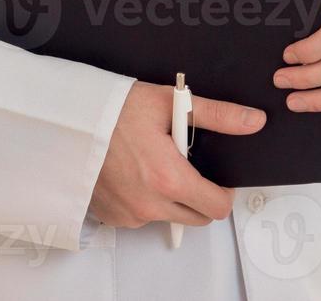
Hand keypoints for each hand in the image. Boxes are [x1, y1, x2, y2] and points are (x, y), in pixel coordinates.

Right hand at [89, 81, 265, 228]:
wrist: (68, 121)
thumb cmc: (115, 109)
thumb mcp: (171, 102)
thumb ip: (217, 115)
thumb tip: (252, 121)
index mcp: (169, 179)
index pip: (217, 207)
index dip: (224, 192)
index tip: (217, 176)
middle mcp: (149, 204)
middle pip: (196, 217)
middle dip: (199, 196)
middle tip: (184, 164)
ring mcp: (129, 214)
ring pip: (168, 216)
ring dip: (170, 198)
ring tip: (153, 163)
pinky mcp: (113, 217)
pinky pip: (141, 216)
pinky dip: (144, 200)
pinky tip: (133, 173)